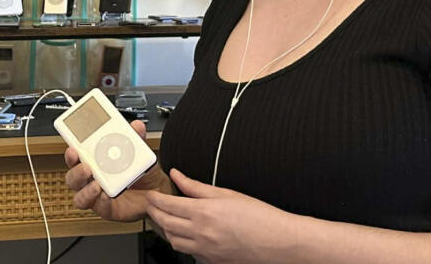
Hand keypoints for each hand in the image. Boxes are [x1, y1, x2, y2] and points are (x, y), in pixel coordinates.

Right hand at [64, 120, 170, 222]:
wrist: (155, 192)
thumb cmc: (140, 172)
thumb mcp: (139, 152)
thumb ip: (136, 138)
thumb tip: (136, 126)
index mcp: (93, 162)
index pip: (75, 157)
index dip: (70, 154)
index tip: (73, 148)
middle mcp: (91, 180)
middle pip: (73, 177)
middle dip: (76, 172)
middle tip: (86, 166)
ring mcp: (97, 195)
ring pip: (79, 196)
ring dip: (85, 190)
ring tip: (97, 184)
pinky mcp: (106, 208)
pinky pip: (98, 207)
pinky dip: (101, 201)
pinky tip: (107, 196)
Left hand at [146, 168, 296, 263]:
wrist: (280, 243)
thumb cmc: (260, 218)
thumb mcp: (227, 194)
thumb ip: (197, 186)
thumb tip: (177, 176)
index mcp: (203, 214)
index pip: (167, 205)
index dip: (154, 199)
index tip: (150, 194)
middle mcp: (201, 235)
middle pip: (165, 224)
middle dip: (154, 213)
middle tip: (151, 205)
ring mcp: (206, 252)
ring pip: (174, 243)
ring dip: (165, 230)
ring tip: (165, 220)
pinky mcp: (212, 263)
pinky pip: (190, 254)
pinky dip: (183, 244)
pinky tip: (187, 236)